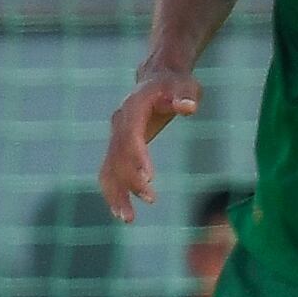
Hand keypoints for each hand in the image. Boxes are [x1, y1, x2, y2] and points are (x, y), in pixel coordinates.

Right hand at [98, 67, 201, 222]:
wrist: (158, 77)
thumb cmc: (175, 84)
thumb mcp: (185, 85)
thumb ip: (184, 96)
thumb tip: (187, 107)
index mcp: (133, 108)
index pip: (131, 135)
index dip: (137, 156)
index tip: (149, 178)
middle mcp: (119, 123)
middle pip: (118, 156)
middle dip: (130, 179)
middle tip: (151, 198)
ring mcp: (116, 136)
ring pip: (109, 168)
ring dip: (116, 193)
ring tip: (128, 219)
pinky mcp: (118, 147)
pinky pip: (110, 172)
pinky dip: (113, 192)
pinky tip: (122, 213)